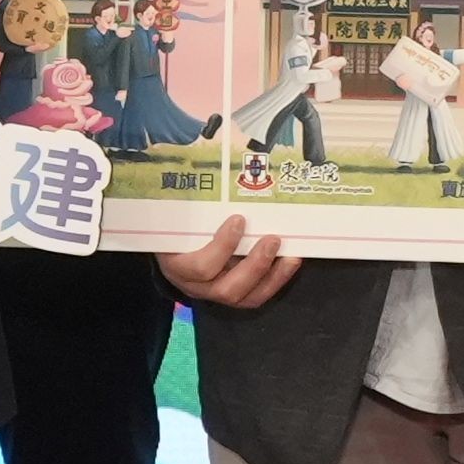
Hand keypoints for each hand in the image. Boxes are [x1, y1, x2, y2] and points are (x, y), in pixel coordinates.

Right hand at [159, 213, 298, 310]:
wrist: (172, 251)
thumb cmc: (176, 229)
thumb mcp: (176, 219)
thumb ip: (190, 205)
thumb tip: (204, 165)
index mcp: (178, 266)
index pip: (200, 267)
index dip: (222, 247)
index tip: (239, 219)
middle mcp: (196, 286)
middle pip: (226, 290)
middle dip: (255, 265)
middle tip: (273, 239)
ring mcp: (215, 294)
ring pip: (245, 298)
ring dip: (272, 277)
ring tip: (291, 256)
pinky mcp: (234, 296)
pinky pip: (256, 296)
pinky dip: (276, 280)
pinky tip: (290, 262)